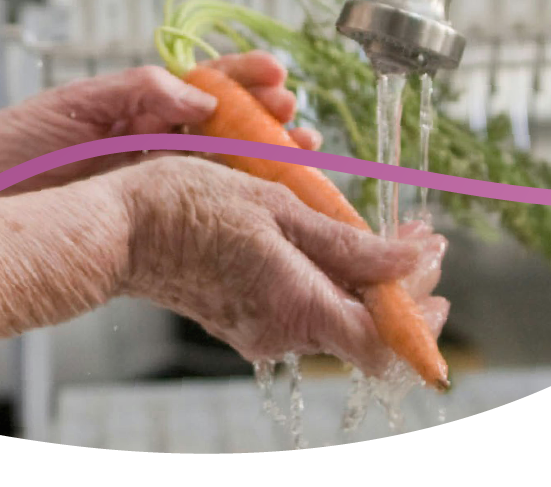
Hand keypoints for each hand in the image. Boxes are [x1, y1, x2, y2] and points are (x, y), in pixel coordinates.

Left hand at [0, 60, 319, 209]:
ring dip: (264, 165)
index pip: (202, 84)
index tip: (277, 76)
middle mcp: (150, 143)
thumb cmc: (6, 149)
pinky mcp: (142, 222)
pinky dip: (235, 210)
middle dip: (268, 122)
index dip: (244, 78)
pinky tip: (263, 210)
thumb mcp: (70, 107)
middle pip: (225, 128)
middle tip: (299, 123)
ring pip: (222, 172)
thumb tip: (198, 94)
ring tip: (300, 159)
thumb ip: (134, 92)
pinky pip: (198, 213)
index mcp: (134, 105)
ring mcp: (149, 183)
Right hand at [117, 156, 449, 377]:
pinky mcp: (242, 319)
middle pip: (364, 329)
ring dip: (363, 279)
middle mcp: (282, 332)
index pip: (385, 343)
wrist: (116, 228)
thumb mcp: (274, 207)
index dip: (420, 313)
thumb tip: (409, 263)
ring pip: (334, 315)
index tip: (434, 260)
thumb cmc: (184, 207)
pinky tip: (323, 241)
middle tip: (415, 240)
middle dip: (400, 287)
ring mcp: (260, 330)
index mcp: (297, 306)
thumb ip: (346, 244)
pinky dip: (325, 279)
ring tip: (372, 232)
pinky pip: (301, 307)